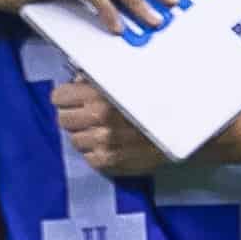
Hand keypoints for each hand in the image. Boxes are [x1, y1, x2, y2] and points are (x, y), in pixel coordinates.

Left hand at [51, 75, 170, 177]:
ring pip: (74, 140)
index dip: (66, 97)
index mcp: (100, 94)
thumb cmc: (155, 98)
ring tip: (102, 130)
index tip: (74, 98)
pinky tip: (110, 144)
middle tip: (88, 115)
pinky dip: (95, 152)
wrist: (181, 127)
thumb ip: (98, 78)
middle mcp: (98, 119)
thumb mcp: (127, 79)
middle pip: (63, 119)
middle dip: (73, 115)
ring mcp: (102, 143)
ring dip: (85, 135)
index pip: (59, 97)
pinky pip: (88, 158)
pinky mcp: (109, 162)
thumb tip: (77, 80)